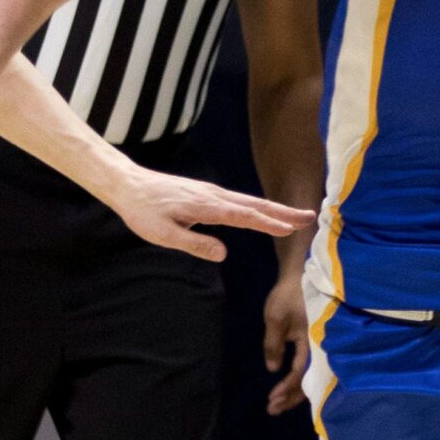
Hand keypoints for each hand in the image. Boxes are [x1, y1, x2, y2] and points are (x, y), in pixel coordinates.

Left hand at [106, 167, 315, 264]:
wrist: (128, 184)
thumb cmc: (143, 211)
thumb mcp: (162, 234)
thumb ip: (193, 244)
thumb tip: (224, 254)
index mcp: (206, 206)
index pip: (244, 216)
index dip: (269, 224)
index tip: (291, 230)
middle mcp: (214, 196)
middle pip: (255, 205)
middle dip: (283, 213)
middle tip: (310, 217)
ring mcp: (212, 192)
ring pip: (250, 201)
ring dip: (275, 209)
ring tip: (297, 216)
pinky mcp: (208, 193)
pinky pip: (240, 201)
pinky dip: (259, 207)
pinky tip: (265, 212)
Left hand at [262, 265, 309, 413]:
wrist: (302, 275)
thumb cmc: (288, 295)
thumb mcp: (275, 318)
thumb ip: (273, 344)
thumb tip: (273, 369)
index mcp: (312, 340)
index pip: (300, 371)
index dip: (287, 387)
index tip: (272, 399)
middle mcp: (320, 347)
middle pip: (308, 380)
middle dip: (291, 397)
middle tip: (272, 410)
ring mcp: (319, 346)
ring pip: (310, 376)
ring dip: (294, 392)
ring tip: (277, 404)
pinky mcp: (315, 343)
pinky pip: (310, 367)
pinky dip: (298, 380)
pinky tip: (289, 388)